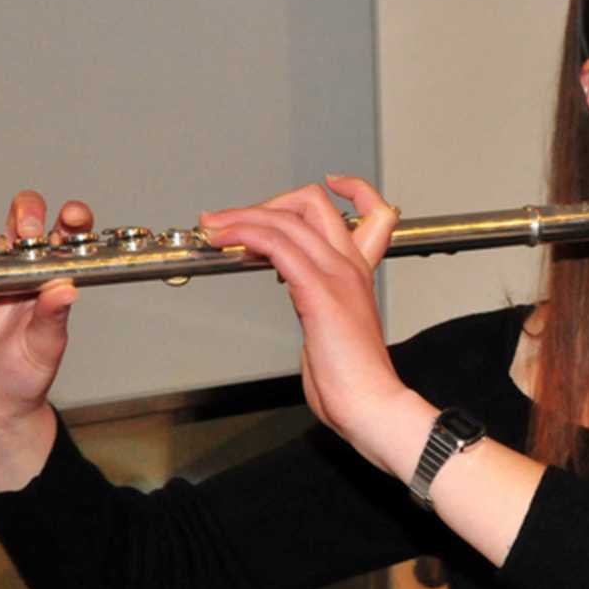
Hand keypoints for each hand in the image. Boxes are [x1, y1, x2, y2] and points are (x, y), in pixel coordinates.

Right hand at [0, 190, 93, 489]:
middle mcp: (18, 274)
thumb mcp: (44, 349)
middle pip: (23, 225)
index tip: (72, 217)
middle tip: (27, 230)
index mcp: (48, 281)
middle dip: (26, 215)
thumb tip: (67, 289)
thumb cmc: (25, 378)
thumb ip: (52, 318)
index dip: (70, 221)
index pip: (64, 239)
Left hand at [200, 175, 409, 468]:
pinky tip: (226, 241)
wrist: (370, 404)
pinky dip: (245, 234)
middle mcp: (350, 266)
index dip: (352, 188)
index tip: (329, 184)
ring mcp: (336, 275)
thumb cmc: (352, 381)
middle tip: (232, 222)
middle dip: (266, 204)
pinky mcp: (318, 291)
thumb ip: (319, 304)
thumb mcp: (335, 330)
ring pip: (287, 219)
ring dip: (242, 217)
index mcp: (359, 273)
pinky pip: (277, 244)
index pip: (374, 210)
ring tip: (214, 227)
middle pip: (313, 203)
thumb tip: (297, 296)